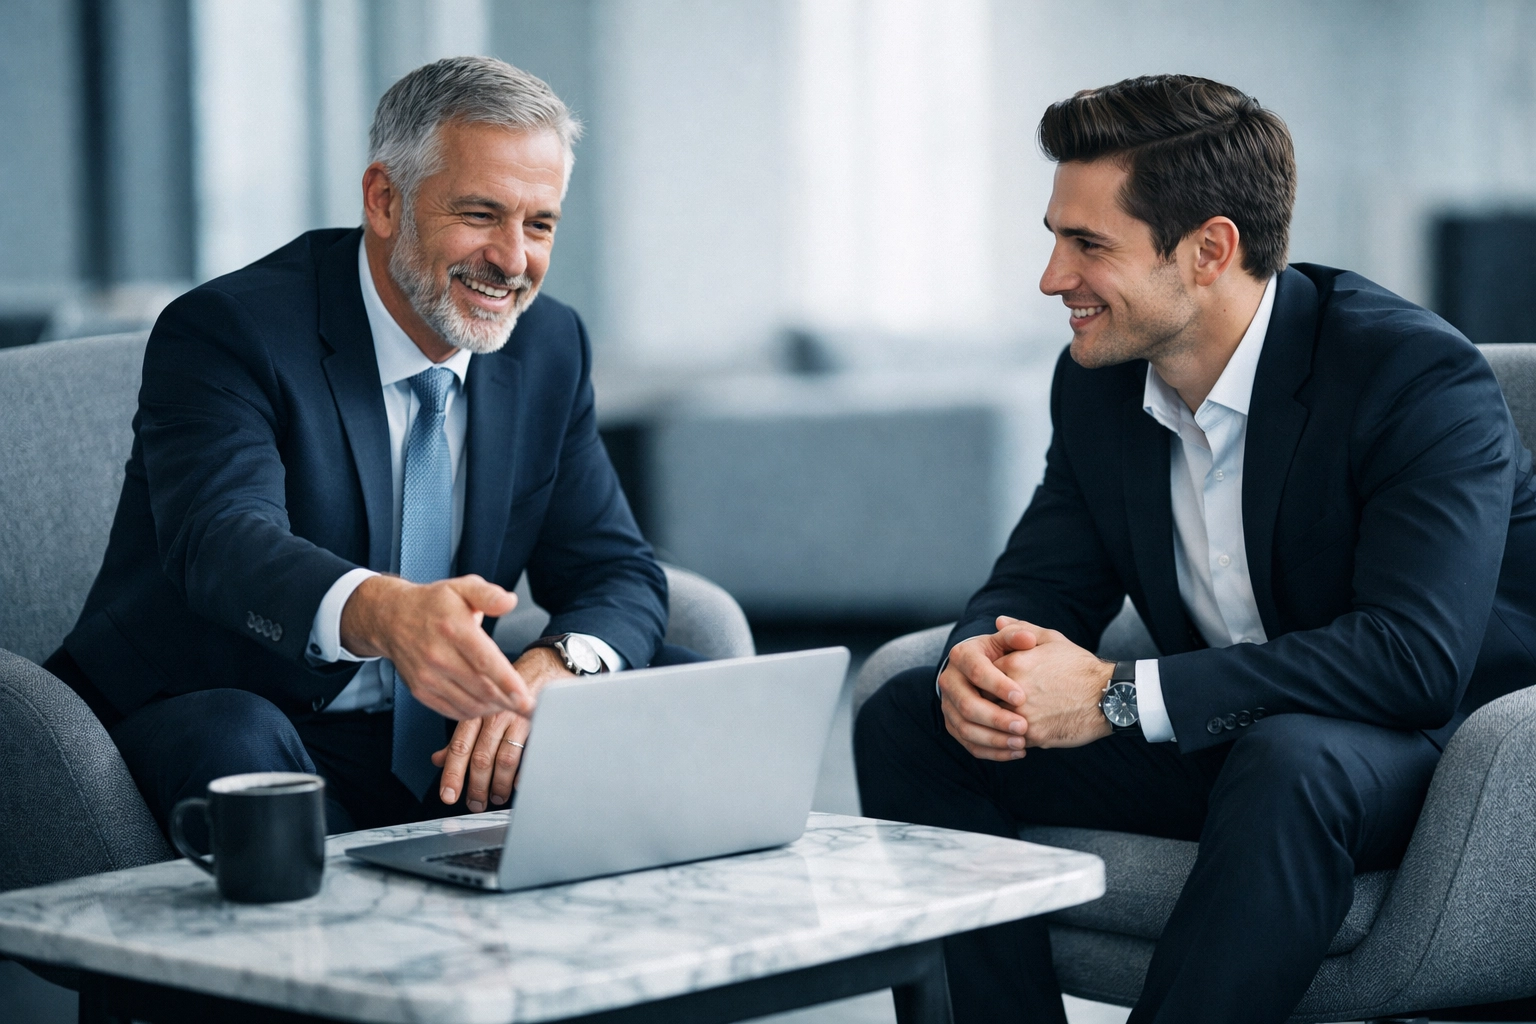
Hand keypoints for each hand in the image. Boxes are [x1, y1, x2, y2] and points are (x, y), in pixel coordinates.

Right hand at [339, 573, 531, 718]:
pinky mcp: (420, 690)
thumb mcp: (462, 587)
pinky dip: (473, 712)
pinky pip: (452, 710)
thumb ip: (488, 595)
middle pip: (480, 687)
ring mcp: (427, 676)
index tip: (526, 697)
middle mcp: (437, 655)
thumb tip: (510, 601)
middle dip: (509, 701)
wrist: (391, 618)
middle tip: (529, 708)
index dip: (507, 682)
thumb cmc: (432, 603)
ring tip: (511, 705)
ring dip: (493, 708)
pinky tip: (487, 705)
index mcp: (452, 628)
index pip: (484, 661)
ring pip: (468, 703)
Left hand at [431, 646, 570, 808]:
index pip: (460, 747)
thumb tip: (438, 759)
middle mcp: (494, 715)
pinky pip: (530, 753)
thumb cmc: (510, 690)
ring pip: (504, 759)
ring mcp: (518, 719)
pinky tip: (519, 784)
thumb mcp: (480, 708)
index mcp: (476, 712)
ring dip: (499, 784)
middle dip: (477, 787)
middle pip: (481, 758)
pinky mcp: (540, 723)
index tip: (448, 796)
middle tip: (476, 804)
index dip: (453, 774)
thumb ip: (461, 736)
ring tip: (497, 797)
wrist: (545, 666)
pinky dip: (524, 772)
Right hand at [938, 628, 1036, 760]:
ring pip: (965, 728)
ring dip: (994, 739)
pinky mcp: (954, 725)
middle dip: (995, 718)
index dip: (998, 685)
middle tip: (1023, 726)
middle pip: (966, 704)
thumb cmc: (1003, 653)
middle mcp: (949, 680)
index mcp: (962, 655)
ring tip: (1021, 743)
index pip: (976, 671)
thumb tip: (1028, 638)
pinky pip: (969, 743)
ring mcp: (948, 705)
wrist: (987, 671)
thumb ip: (1018, 636)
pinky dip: (992, 752)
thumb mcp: (1009, 640)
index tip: (1021, 698)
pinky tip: (1016, 752)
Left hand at [991, 616, 1113, 747]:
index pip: (980, 674)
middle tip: (994, 702)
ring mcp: (1023, 714)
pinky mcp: (1033, 735)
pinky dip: (1012, 736)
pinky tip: (1021, 731)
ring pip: (994, 721)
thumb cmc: (1080, 667)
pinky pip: (1010, 739)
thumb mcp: (1052, 640)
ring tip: (1007, 718)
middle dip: (987, 701)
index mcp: (1014, 664)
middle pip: (982, 699)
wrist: (1108, 696)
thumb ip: (1021, 630)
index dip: (984, 680)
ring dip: (997, 721)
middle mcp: (1014, 689)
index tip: (990, 683)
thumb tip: (998, 623)